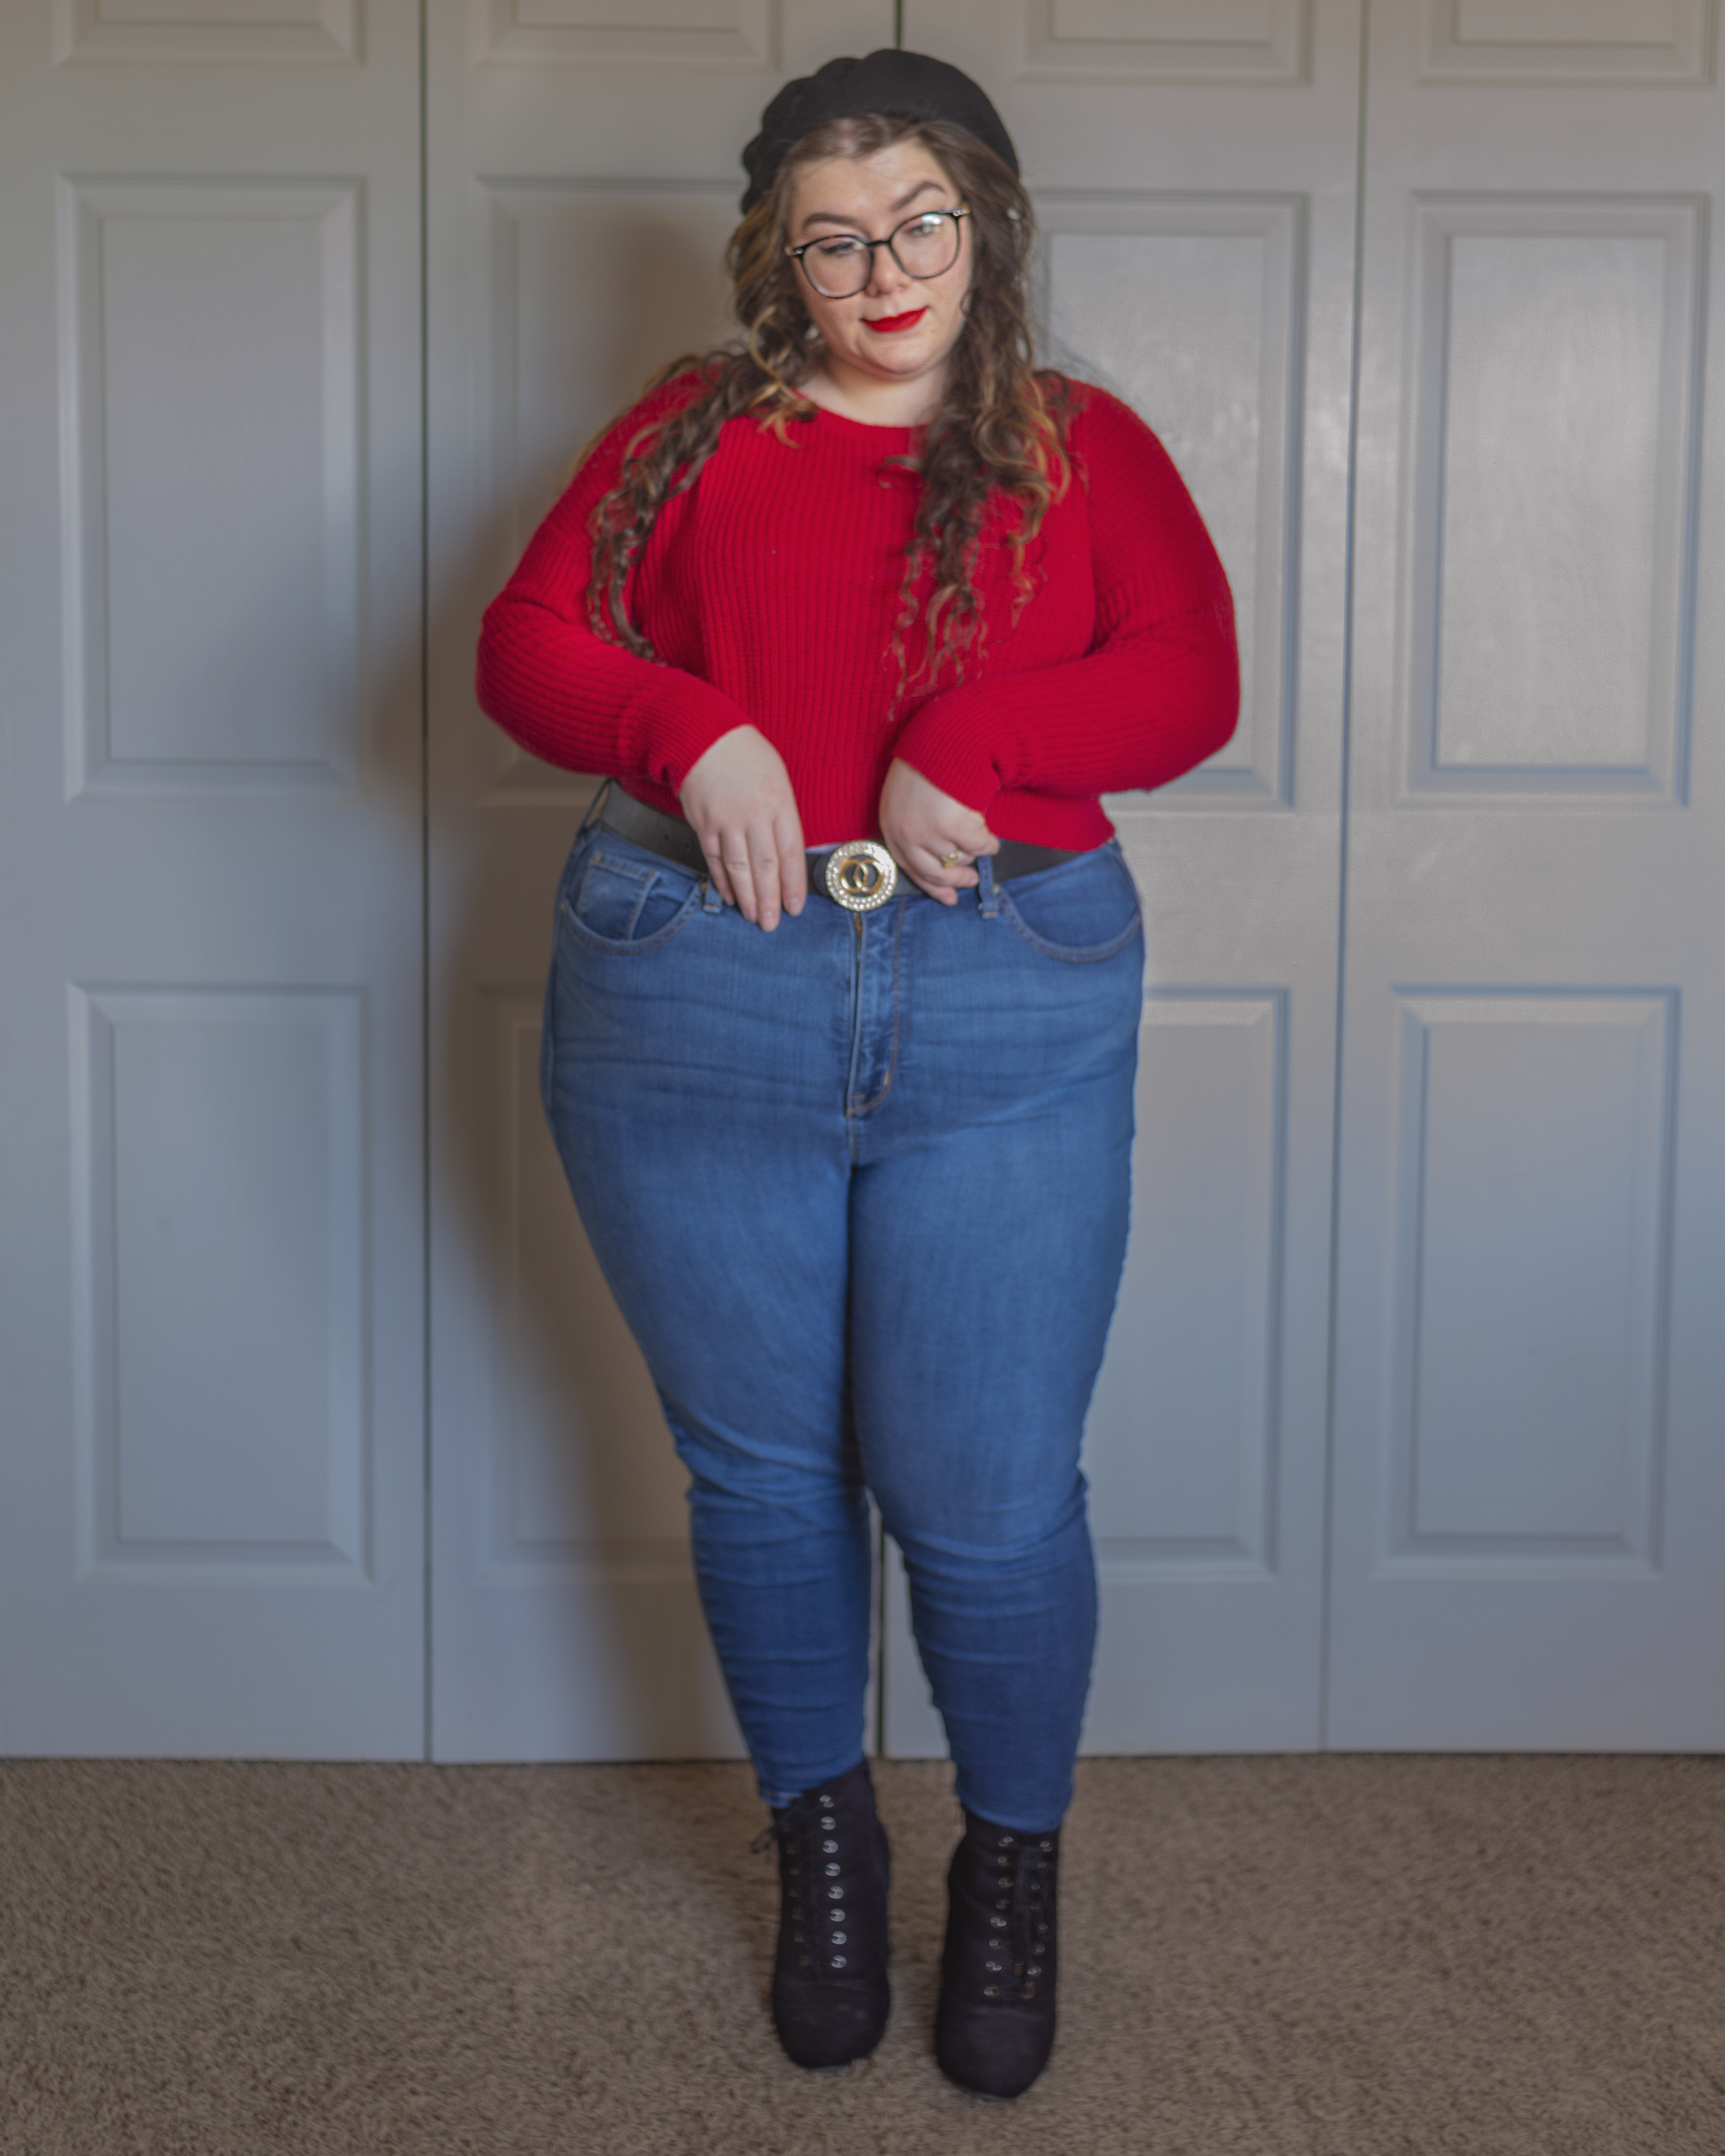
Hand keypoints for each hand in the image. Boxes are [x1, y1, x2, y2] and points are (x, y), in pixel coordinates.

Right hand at [679, 726, 806, 930]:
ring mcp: (726, 821)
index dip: (794, 884)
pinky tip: (729, 896)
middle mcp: (754, 815)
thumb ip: (783, 815)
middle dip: (770, 899)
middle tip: (773, 924)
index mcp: (779, 804)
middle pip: (765, 866)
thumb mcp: (778, 779)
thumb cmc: (746, 755)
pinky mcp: (703, 823)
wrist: (702, 735)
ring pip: (739, 868)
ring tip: (753, 917)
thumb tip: (787, 853)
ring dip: (747, 897)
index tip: (796, 907)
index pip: (791, 853)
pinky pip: (714, 859)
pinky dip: (722, 880)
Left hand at [878, 757, 997, 905]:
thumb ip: (914, 827)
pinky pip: (980, 847)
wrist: (947, 737)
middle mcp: (906, 833)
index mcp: (891, 825)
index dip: (931, 886)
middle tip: (971, 880)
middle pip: (934, 872)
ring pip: (960, 858)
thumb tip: (941, 864)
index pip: (909, 867)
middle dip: (956, 880)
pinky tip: (991, 835)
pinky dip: (989, 843)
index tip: (949, 898)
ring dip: (973, 851)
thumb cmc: (931, 763)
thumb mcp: (908, 797)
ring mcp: (929, 832)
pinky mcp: (955, 827)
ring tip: (979, 833)